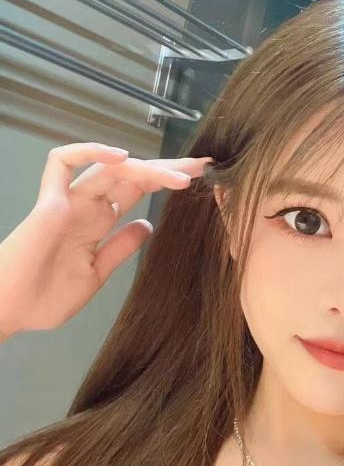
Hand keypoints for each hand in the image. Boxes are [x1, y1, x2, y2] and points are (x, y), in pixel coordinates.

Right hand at [0, 141, 211, 338]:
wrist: (11, 313)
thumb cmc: (46, 299)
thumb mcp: (97, 274)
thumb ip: (120, 248)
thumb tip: (147, 225)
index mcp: (98, 225)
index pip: (137, 192)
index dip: (165, 182)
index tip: (198, 180)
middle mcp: (86, 209)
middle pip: (130, 178)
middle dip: (166, 169)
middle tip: (201, 167)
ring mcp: (68, 204)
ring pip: (109, 170)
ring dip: (146, 167)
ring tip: (180, 175)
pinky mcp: (49, 206)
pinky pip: (62, 165)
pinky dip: (88, 153)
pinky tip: (120, 157)